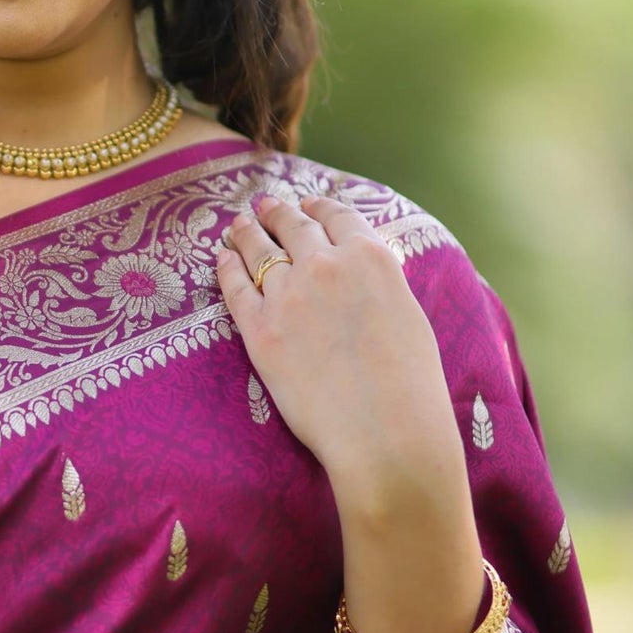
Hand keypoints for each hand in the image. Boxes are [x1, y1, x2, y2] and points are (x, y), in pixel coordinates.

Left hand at [216, 191, 464, 513]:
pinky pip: (235, 288)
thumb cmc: (410, 384)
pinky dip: (227, 268)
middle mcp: (326, 265)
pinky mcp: (259, 330)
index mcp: (370, 257)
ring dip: (246, 233)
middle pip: (294, 227)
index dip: (318, 206)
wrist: (385, 430)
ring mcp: (288, 296)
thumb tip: (362, 278)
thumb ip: (378, 285)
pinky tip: (222, 259)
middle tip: (264, 206)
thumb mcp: (407, 314)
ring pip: (259, 251)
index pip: (338, 216)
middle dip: (278, 213)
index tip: (307, 203)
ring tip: (238, 225)